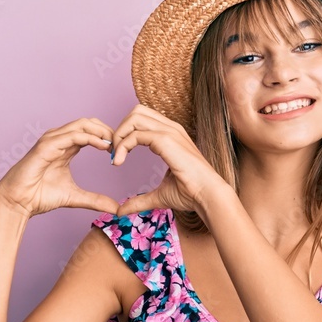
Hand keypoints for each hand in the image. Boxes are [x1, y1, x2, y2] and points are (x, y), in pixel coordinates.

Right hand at [0, 117, 119, 216]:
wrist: (17, 202)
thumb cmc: (39, 196)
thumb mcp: (75, 197)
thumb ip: (95, 200)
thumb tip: (116, 207)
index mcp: (66, 147)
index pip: (90, 131)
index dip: (107, 137)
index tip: (122, 149)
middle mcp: (58, 139)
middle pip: (88, 123)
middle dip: (107, 130)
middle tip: (122, 144)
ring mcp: (51, 141)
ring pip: (81, 125)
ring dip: (101, 132)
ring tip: (115, 144)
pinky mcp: (46, 147)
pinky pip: (72, 136)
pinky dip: (90, 138)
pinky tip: (103, 146)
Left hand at [108, 104, 227, 216]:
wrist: (208, 196)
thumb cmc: (191, 194)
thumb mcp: (159, 195)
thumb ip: (139, 200)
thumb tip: (121, 210)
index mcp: (171, 136)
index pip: (142, 120)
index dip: (125, 134)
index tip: (116, 156)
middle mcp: (171, 129)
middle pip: (136, 112)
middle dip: (120, 129)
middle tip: (113, 152)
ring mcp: (170, 132)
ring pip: (135, 117)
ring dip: (119, 135)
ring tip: (115, 157)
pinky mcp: (167, 140)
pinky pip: (136, 134)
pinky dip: (122, 146)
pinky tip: (118, 162)